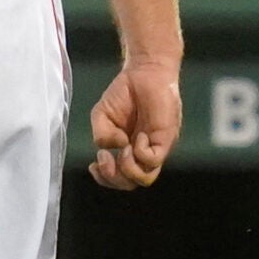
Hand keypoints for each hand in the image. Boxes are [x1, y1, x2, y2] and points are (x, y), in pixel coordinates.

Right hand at [89, 58, 181, 189]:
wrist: (144, 74)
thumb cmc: (124, 94)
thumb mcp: (101, 115)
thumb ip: (101, 135)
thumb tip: (114, 148)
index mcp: (126, 151)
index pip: (119, 178)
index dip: (105, 178)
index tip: (94, 165)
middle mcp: (141, 154)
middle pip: (131, 183)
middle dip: (113, 178)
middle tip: (105, 159)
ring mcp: (154, 149)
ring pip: (144, 178)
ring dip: (128, 168)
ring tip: (123, 148)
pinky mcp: (165, 141)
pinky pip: (153, 160)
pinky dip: (140, 152)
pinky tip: (138, 135)